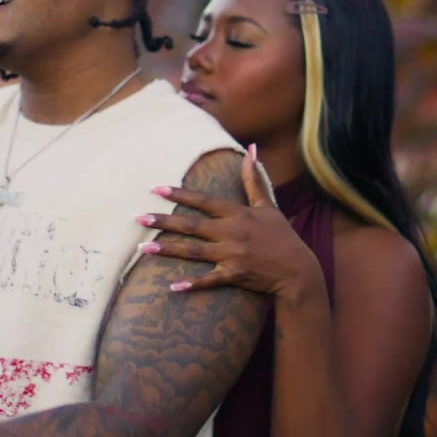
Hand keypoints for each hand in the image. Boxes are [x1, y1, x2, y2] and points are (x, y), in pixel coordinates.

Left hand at [136, 145, 321, 297]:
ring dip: (168, 249)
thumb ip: (254, 178)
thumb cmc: (281, 236)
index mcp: (238, 214)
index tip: (156, 189)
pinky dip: (193, 284)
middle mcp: (232, 233)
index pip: (204, 202)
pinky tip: (173, 287)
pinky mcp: (235, 275)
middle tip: (138, 218)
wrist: (298, 270)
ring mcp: (233, 255)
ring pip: (194, 252)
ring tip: (143, 248)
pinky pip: (210, 280)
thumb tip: (251, 149)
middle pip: (192, 226)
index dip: (180, 195)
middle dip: (164, 221)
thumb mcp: (267, 205)